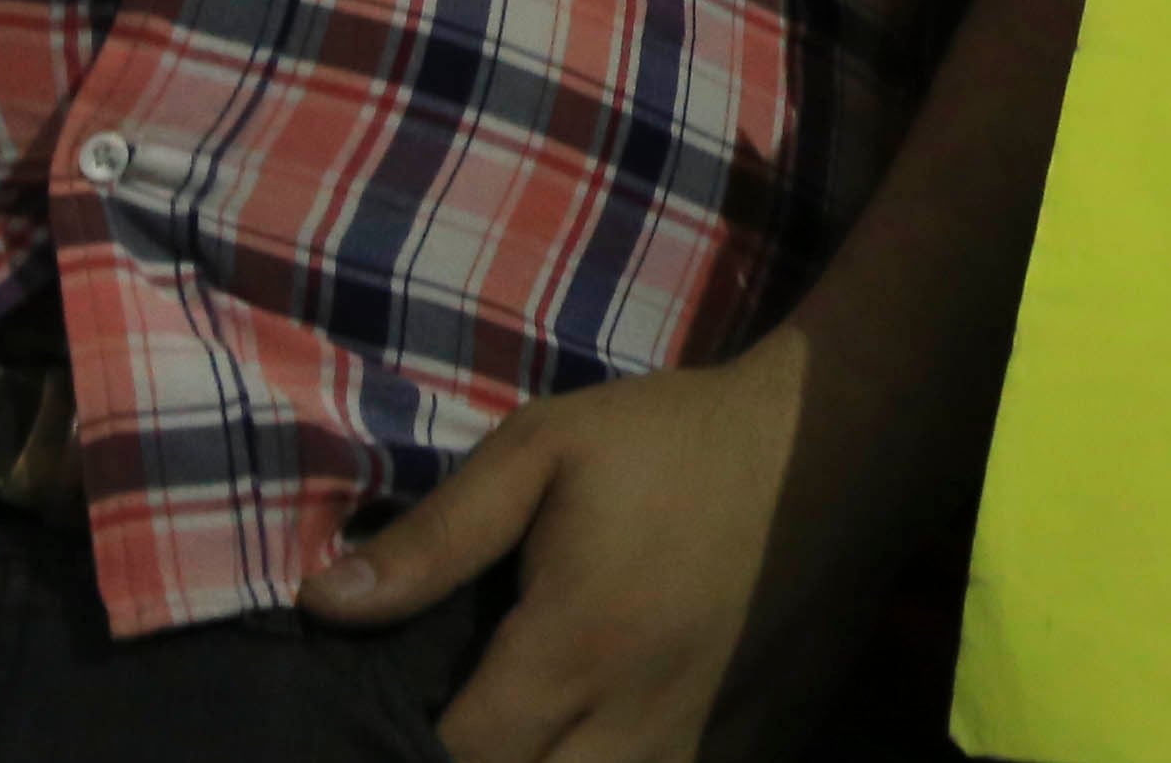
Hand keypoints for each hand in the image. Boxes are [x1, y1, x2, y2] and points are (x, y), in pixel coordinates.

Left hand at [306, 347, 816, 762]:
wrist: (844, 441)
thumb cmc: (682, 440)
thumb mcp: (549, 447)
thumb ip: (439, 535)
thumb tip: (326, 605)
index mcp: (574, 649)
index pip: (456, 757)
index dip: (404, 751)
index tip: (391, 715)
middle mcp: (635, 724)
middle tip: (468, 720)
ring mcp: (701, 747)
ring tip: (531, 732)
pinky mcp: (752, 748)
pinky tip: (596, 739)